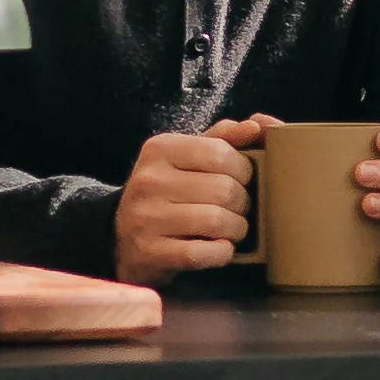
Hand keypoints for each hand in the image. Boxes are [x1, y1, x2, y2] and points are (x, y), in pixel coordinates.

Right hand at [112, 119, 267, 282]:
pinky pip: (205, 253)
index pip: (221, 153)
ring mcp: (146, 218)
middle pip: (224, 189)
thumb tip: (256, 126)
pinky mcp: (150, 252)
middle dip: (243, 204)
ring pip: (217, 221)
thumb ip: (223, 139)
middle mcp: (148, 180)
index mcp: (160, 149)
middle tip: (238, 209)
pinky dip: (222, 253)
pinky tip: (219, 247)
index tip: (242, 180)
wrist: (124, 238)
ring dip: (236, 229)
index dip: (244, 170)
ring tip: (232, 229)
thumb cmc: (168, 192)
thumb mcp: (188, 157)